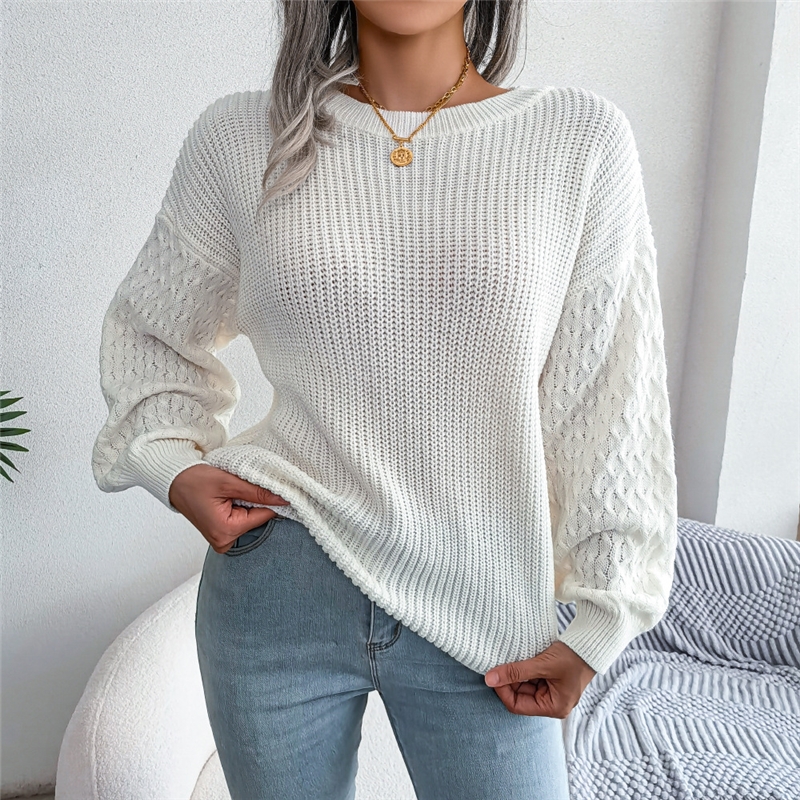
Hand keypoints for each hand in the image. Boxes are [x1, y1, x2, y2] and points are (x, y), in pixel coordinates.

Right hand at [168, 463, 290, 553]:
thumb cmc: (194, 480)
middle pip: (258, 519)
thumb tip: (282, 498)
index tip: (271, 485)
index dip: (270, 499)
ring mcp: (222, 539)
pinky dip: (241, 507)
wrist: (174, 480)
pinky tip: (230, 498)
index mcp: (225, 531)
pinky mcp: (221, 533)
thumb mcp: (228, 482)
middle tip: (242, 485)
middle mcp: (223, 541)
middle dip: (256, 501)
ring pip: (251, 519)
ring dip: (248, 504)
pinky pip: (242, 520)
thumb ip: (257, 491)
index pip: (264, 516)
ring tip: (232, 492)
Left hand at [484, 641, 596, 717]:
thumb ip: (515, 671)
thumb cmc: (572, 657)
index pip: (517, 706)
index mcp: (553, 707)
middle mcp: (552, 703)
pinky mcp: (550, 682)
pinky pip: (530, 679)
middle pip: (519, 696)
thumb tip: (489, 678)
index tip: (492, 675)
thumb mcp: (542, 664)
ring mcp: (551, 692)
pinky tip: (519, 660)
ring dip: (515, 674)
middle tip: (498, 665)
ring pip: (523, 686)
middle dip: (508, 681)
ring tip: (510, 660)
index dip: (502, 691)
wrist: (590, 644)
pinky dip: (522, 671)